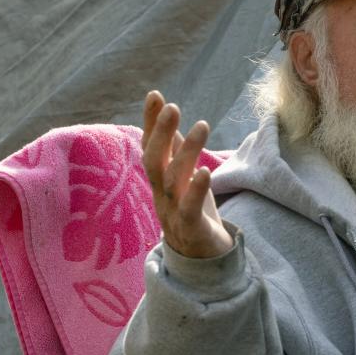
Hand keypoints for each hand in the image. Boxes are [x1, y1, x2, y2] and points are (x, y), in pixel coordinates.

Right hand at [141, 90, 233, 257]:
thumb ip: (175, 149)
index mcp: (160, 180)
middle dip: (161, 133)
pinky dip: (195, 189)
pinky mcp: (190, 229)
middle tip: (173, 107)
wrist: (203, 260)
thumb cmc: (193, 211)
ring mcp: (172, 212)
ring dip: (186, 153)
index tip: (156, 95)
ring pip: (172, 181)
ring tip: (202, 126)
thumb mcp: (184, 177)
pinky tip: (204, 171)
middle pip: (153, 161)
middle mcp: (161, 194)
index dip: (151, 122)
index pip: (151, 146)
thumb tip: (167, 113)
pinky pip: (189, 209)